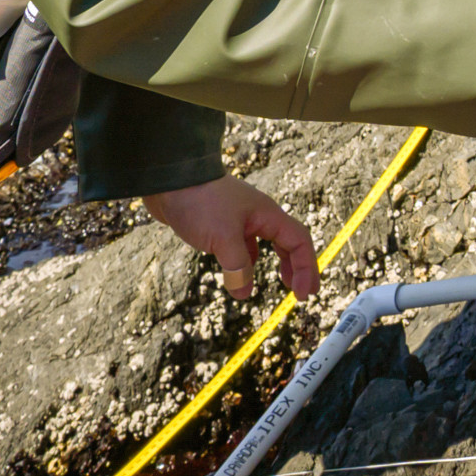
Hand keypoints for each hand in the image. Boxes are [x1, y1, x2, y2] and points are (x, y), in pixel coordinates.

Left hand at [142, 175, 318, 304]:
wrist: (170, 179)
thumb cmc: (200, 201)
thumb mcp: (222, 238)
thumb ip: (237, 267)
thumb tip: (244, 292)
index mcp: (267, 215)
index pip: (299, 242)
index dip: (306, 268)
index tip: (302, 295)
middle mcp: (258, 216)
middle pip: (288, 242)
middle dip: (298, 267)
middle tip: (302, 292)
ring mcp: (240, 219)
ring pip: (267, 244)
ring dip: (276, 263)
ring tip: (282, 281)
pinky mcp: (221, 224)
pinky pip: (244, 245)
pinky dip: (248, 261)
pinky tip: (242, 270)